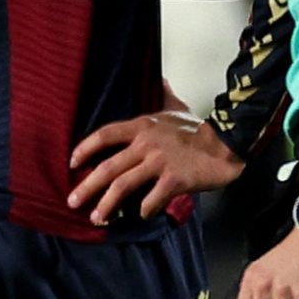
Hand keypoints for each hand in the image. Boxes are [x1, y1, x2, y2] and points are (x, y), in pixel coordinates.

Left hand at [67, 81, 244, 224]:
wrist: (228, 143)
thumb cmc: (200, 128)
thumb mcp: (177, 108)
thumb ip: (164, 97)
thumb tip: (161, 80)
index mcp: (142, 126)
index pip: (104, 135)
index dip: (84, 149)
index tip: (71, 163)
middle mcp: (145, 143)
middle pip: (107, 167)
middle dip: (87, 187)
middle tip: (73, 202)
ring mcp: (160, 162)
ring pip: (123, 185)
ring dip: (107, 204)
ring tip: (97, 219)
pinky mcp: (175, 179)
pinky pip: (152, 198)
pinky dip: (143, 209)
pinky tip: (139, 216)